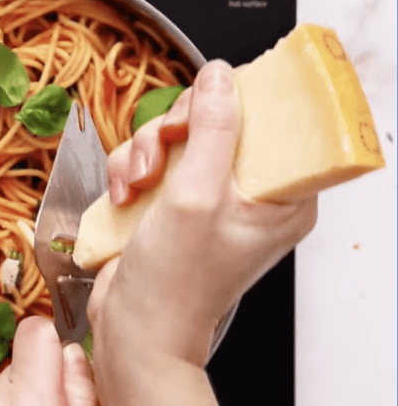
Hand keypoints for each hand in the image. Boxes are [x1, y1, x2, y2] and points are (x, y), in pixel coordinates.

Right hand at [89, 59, 317, 365]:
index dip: (231, 106)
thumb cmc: (175, 284)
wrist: (133, 330)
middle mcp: (247, 194)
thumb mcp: (196, 197)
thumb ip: (212, 130)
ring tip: (135, 187)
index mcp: (281, 196)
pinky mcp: (171, 202)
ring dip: (143, 153)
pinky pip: (150, 160)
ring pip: (173, 137)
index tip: (198, 118)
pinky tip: (124, 196)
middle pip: (214, 121)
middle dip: (174, 131)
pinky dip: (129, 171)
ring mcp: (206, 197)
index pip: (270, 120)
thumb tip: (218, 76)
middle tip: (161, 152)